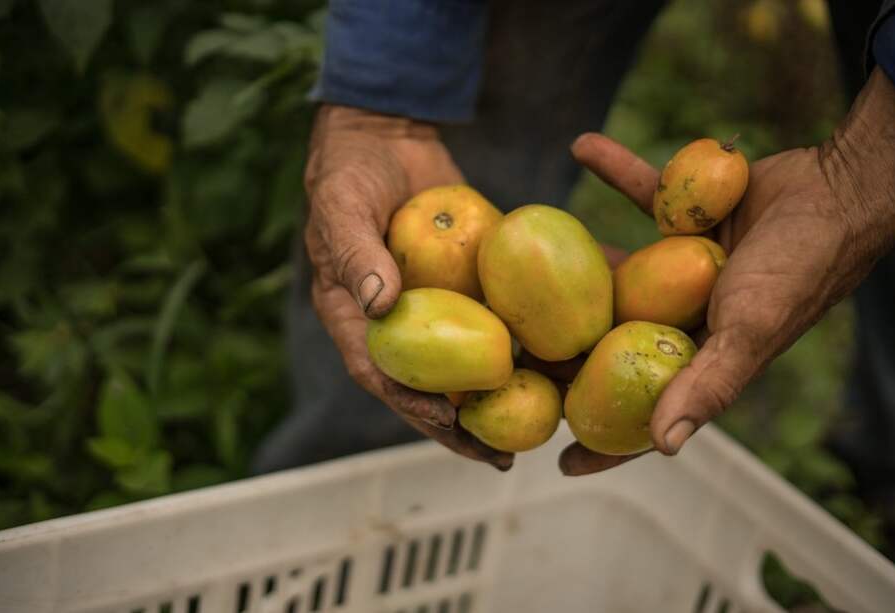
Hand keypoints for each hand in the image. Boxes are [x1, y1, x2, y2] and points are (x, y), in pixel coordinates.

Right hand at [303, 104, 513, 470]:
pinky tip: (551, 366)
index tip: (450, 420)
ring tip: (535, 431)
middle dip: (461, 427)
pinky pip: (489, 322)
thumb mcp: (344, 206)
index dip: (410, 403)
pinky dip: (515, 347)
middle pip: (426, 386)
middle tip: (500, 458)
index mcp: (353, 316)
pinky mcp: (463, 288)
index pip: (379, 372)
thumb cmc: (351, 170)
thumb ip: (355, 252)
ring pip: (462, 365)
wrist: (388, 138)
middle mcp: (394, 323)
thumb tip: (380, 305)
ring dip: (495, 399)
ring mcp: (432, 308)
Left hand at [557, 67, 894, 475]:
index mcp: (700, 356)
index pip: (647, 412)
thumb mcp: (749, 332)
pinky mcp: (684, 218)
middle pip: (615, 344)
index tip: (559, 462)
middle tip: (515, 353)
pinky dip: (616, 172)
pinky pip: (642, 196)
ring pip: (616, 272)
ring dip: (575, 265)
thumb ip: (708, 385)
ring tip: (522, 258)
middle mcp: (687, 317)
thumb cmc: (798, 267)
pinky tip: (581, 146)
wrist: (839, 187)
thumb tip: (663, 447)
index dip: (607, 442)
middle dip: (569, 353)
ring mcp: (682, 268)